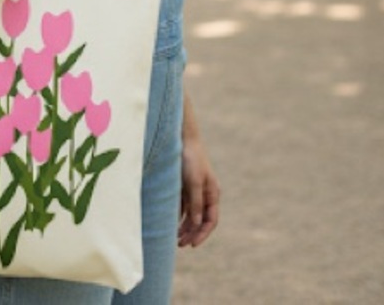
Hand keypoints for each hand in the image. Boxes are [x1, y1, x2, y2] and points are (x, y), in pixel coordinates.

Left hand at [178, 130, 219, 248]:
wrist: (182, 138)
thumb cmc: (191, 158)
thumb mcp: (194, 181)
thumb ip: (196, 202)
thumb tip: (198, 223)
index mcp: (212, 193)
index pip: (211, 220)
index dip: (203, 234)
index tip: (193, 244)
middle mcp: (205, 194)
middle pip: (201, 220)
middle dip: (192, 233)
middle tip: (180, 245)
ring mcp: (195, 190)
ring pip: (191, 215)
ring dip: (185, 227)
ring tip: (175, 238)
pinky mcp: (185, 186)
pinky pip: (183, 206)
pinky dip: (179, 216)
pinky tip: (171, 224)